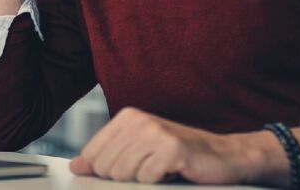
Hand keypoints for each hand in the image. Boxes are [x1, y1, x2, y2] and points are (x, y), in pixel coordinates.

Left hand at [69, 107, 280, 184]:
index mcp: (127, 117)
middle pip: (105, 167)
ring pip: (122, 174)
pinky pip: (145, 179)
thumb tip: (76, 166)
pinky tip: (173, 172)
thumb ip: (106, 157)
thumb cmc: (181, 155)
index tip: (130, 168)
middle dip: (126, 177)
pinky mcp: (170, 148)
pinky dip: (159, 182)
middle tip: (150, 170)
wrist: (223, 157)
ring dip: (143, 180)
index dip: (107, 171)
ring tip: (161, 170)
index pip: (92, 154)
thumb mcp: (139, 153)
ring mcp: (155, 132)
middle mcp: (138, 120)